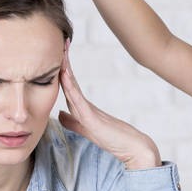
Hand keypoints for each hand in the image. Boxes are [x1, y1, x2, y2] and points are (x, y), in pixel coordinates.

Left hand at [57, 45, 161, 170]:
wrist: (133, 148)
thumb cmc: (114, 140)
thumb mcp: (87, 130)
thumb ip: (73, 122)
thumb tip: (60, 113)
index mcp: (83, 108)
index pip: (69, 86)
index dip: (61, 71)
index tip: (58, 54)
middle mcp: (86, 105)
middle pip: (70, 81)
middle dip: (64, 63)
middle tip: (62, 42)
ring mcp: (89, 111)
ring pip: (72, 86)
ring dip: (66, 69)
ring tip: (62, 51)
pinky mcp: (92, 119)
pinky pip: (77, 100)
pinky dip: (70, 86)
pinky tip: (64, 75)